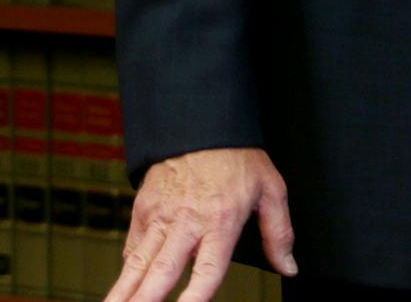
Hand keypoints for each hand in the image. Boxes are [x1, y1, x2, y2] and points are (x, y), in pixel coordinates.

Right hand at [102, 146, 296, 301]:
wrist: (203, 125)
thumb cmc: (238, 159)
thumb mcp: (271, 189)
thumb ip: (279, 233)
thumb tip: (288, 266)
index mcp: (221, 220)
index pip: (208, 268)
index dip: (195, 296)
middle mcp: (187, 222)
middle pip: (162, 271)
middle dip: (146, 299)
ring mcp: (160, 216)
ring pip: (136, 263)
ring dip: (121, 292)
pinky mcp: (142, 210)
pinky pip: (132, 248)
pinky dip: (126, 271)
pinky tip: (123, 289)